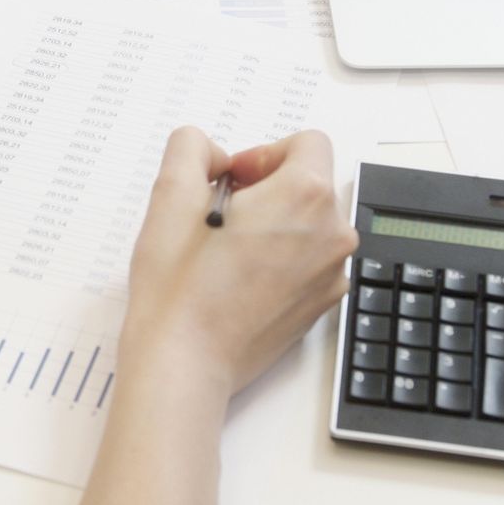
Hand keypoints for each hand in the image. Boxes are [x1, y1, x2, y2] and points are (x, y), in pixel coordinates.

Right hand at [122, 127, 356, 391]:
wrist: (186, 361)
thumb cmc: (181, 288)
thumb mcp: (171, 193)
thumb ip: (193, 147)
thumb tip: (214, 155)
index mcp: (306, 196)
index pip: (306, 143)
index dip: (262, 153)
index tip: (233, 180)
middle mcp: (332, 235)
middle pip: (309, 183)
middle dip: (267, 188)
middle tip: (220, 215)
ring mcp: (331, 275)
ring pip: (309, 224)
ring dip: (273, 224)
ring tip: (226, 250)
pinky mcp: (320, 306)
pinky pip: (308, 262)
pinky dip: (279, 259)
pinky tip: (237, 277)